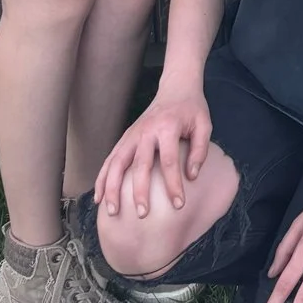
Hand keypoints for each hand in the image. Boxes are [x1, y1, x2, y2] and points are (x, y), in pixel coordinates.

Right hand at [95, 88, 212, 216]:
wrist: (176, 87)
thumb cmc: (191, 109)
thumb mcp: (204, 124)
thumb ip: (200, 149)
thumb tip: (191, 176)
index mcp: (167, 127)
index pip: (169, 161)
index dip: (174, 184)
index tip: (179, 204)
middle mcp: (146, 131)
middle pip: (140, 164)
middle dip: (140, 191)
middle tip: (143, 214)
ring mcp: (132, 134)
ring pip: (117, 163)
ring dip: (112, 188)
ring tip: (113, 212)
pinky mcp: (124, 137)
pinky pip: (110, 159)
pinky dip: (102, 178)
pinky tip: (99, 197)